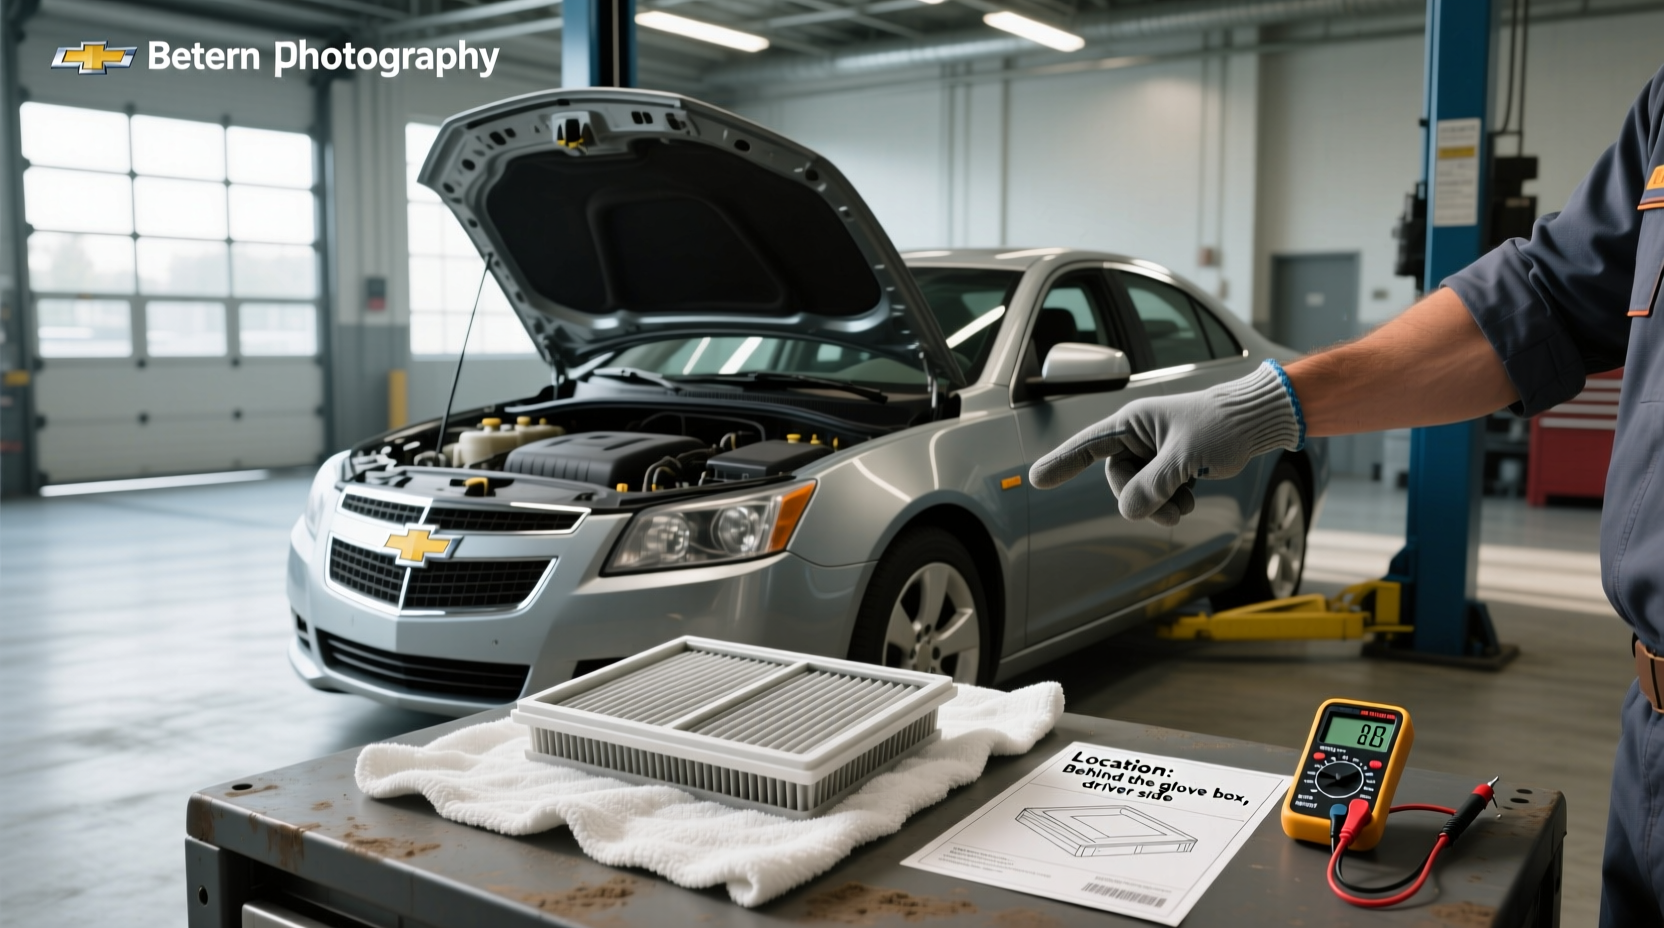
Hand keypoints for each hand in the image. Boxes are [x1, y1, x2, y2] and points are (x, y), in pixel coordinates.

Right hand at [1028, 361, 1302, 525]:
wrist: (1257, 422)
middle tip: (1172, 513)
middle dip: (1142, 499)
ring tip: (1187, 504)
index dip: (1062, 462)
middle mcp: (1138, 436)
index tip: (1036, 479)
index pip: (1089, 445)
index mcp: (1133, 422)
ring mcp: (1153, 451)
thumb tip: (1127, 511)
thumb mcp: (1186, 458)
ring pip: (1139, 490)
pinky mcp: (1169, 464)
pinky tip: (1192, 494)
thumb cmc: (1222, 426)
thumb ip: (1154, 485)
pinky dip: (1173, 499)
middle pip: (1119, 480)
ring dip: (1160, 503)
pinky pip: (1157, 491)